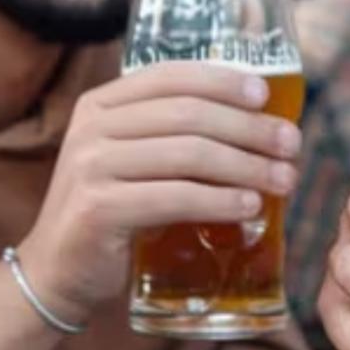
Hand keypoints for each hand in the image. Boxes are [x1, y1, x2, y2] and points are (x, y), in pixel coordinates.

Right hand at [14, 61, 300, 324]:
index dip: (224, 81)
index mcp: (102, 104)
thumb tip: (263, 128)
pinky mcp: (98, 208)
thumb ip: (178, 139)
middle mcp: (92, 126)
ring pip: (188, 153)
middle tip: (291, 145)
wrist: (58, 272)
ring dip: (246, 166)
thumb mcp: (136, 163)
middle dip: (250, 128)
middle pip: (189, 114)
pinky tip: (249, 207)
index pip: (172, 76)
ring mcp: (90, 166)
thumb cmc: (114, 214)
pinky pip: (175, 197)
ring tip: (283, 180)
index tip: (267, 97)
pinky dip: (220, 200)